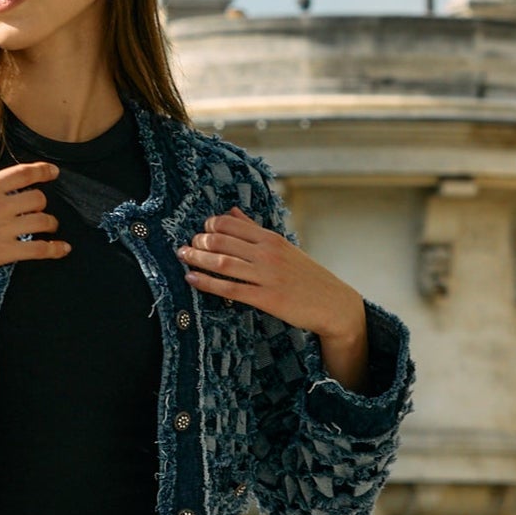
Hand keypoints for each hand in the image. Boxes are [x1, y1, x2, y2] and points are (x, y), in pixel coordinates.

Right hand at [0, 154, 64, 341]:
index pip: (23, 173)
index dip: (43, 171)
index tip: (53, 172)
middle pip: (38, 198)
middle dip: (42, 203)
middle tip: (40, 209)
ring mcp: (3, 229)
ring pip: (43, 221)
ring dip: (50, 224)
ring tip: (49, 227)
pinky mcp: (4, 252)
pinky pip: (38, 249)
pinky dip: (54, 249)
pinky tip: (63, 249)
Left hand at [178, 208, 369, 390]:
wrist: (333, 304)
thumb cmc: (306, 276)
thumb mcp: (283, 248)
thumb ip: (255, 230)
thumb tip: (232, 210)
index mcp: (271, 238)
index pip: (232, 223)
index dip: (210, 224)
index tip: (200, 230)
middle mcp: (268, 253)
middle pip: (223, 240)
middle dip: (199, 241)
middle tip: (185, 244)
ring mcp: (267, 276)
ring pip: (223, 263)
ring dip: (198, 259)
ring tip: (182, 257)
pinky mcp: (266, 298)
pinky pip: (230, 289)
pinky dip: (207, 283)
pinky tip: (192, 279)